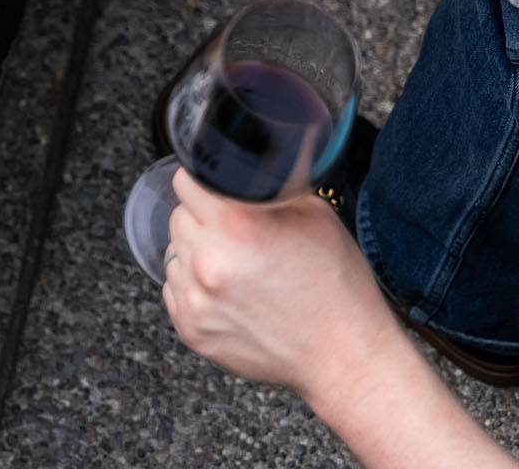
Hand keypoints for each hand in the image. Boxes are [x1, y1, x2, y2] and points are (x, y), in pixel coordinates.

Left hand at [161, 169, 400, 400]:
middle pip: (178, 217)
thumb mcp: (314, 216)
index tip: (214, 189)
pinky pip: (175, 290)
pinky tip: (231, 294)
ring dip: (198, 254)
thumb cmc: (335, 287)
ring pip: (175, 254)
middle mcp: (208, 262)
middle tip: (239, 235)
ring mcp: (195, 300)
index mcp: (235, 227)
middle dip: (204, 219)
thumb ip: (269, 186)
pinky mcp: (190, 329)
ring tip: (239, 269)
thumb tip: (247, 164)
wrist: (343, 355)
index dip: (204, 182)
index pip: (186, 182)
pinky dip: (195, 288)